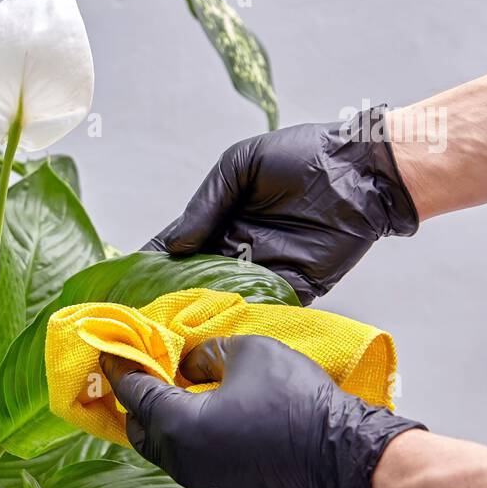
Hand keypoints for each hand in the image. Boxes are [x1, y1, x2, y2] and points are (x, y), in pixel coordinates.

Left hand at [100, 337, 424, 487]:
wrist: (346, 460)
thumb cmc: (298, 401)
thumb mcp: (249, 354)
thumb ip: (206, 355)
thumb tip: (189, 367)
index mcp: (178, 427)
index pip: (135, 393)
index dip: (121, 368)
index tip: (111, 353)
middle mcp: (182, 464)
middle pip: (140, 429)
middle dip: (138, 401)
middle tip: (144, 374)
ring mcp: (202, 486)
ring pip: (166, 452)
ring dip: (165, 424)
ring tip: (177, 395)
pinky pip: (192, 465)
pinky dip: (190, 442)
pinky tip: (207, 422)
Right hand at [146, 107, 418, 303]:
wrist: (362, 169)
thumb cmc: (304, 156)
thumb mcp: (241, 165)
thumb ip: (206, 203)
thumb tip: (173, 245)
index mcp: (221, 220)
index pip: (177, 247)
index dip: (151, 262)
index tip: (125, 280)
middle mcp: (238, 249)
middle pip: (195, 279)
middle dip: (169, 295)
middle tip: (141, 314)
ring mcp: (265, 271)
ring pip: (223, 298)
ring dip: (200, 311)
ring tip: (169, 328)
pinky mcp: (295, 287)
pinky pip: (263, 308)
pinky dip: (241, 319)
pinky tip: (215, 331)